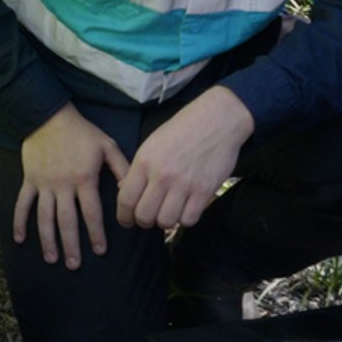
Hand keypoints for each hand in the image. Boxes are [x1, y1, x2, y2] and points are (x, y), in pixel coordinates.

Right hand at [15, 104, 129, 268]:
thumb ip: (121, 168)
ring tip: (51, 259)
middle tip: (74, 265)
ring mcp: (44, 184)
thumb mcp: (107, 145)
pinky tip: (19, 240)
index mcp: (83, 179)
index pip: (91, 213)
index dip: (96, 233)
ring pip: (44, 218)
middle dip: (71, 245)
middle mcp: (63, 186)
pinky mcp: (30, 180)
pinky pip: (22, 204)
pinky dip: (19, 222)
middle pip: (67, 221)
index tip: (100, 250)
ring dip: (47, 240)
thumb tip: (130, 189)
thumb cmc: (81, 131)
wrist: (49, 116)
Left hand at [116, 86, 253, 230]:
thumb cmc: (183, 130)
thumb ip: (139, 169)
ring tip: (169, 212)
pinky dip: (185, 219)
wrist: (217, 119)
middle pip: (144, 216)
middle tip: (149, 218)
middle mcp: (162, 175)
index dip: (124, 216)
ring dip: (165, 221)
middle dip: (144, 221)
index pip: (126, 200)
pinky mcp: (205, 191)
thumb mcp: (152, 143)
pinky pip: (189, 219)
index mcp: (144, 161)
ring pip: (166, 222)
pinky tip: (186, 209)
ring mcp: (184, 184)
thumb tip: (125, 190)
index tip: (127, 220)